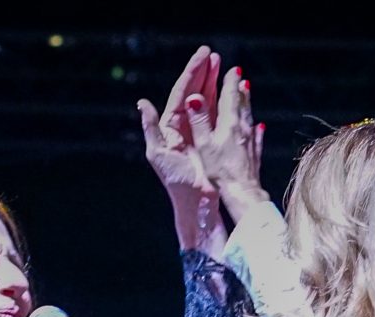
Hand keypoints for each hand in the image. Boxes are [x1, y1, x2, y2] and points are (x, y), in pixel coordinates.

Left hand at [135, 45, 219, 201]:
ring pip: (207, 100)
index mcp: (170, 124)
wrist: (196, 202)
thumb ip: (150, 127)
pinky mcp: (212, 139)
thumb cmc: (175, 180)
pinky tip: (232, 90)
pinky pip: (219, 115)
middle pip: (195, 91)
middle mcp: (184, 124)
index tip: (204, 56)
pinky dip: (225, 101)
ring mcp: (199, 131)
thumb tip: (142, 103)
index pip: (182, 91)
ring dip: (215, 82)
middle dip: (205, 72)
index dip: (192, 72)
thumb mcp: (157, 153)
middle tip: (215, 55)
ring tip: (223, 65)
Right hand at [195, 65, 266, 209]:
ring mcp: (251, 142)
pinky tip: (259, 127)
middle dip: (240, 89)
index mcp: (229, 124)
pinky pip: (256, 137)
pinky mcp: (255, 155)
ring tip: (247, 94)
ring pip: (249, 117)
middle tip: (241, 77)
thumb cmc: (221, 170)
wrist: (242, 193)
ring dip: (247, 104)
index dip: (230, 82)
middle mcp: (243, 129)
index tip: (232, 69)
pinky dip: (256, 129)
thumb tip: (194, 98)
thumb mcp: (204, 144)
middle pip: (242, 104)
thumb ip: (200, 120)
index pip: (230, 97)